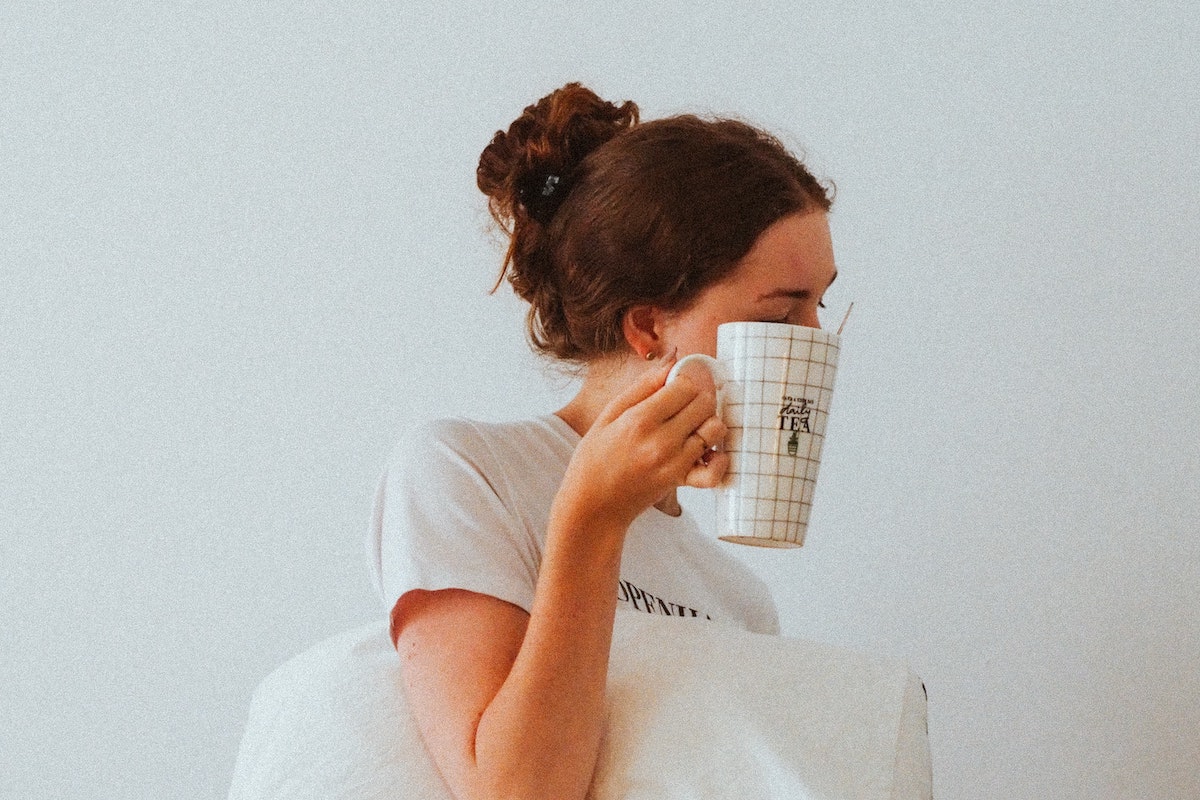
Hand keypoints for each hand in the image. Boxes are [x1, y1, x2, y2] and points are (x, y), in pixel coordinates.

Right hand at [555, 354, 729, 529]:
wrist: (591, 505)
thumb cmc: (594, 458)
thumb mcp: (608, 415)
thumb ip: (641, 387)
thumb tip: (671, 361)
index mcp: (640, 419)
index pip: (684, 386)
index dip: (684, 381)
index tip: (676, 386)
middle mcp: (660, 440)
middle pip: (704, 404)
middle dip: (699, 398)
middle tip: (685, 405)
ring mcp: (673, 463)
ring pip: (714, 430)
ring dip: (709, 423)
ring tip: (693, 426)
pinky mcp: (680, 482)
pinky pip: (714, 471)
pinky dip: (719, 459)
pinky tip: (707, 453)